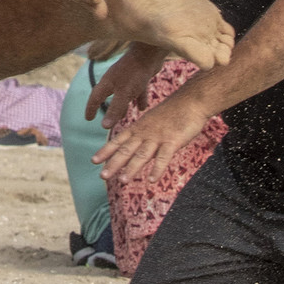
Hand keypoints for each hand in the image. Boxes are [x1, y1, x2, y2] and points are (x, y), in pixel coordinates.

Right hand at [86, 41, 166, 126]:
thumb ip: (115, 109)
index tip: (88, 118)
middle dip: (108, 108)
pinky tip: (142, 107)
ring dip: (123, 105)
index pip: (95, 98)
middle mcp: (115, 80)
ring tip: (124, 116)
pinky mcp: (139, 76)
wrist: (150, 54)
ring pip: (123, 95)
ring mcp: (127, 77)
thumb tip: (104, 126)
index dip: (91, 108)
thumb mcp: (124, 94)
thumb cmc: (134, 73)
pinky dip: (138, 99)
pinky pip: (137, 90)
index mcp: (107, 83)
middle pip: (108, 96)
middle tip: (106, 120)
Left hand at [93, 88, 208, 184]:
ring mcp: (158, 137)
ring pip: (142, 154)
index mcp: (138, 128)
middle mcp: (145, 133)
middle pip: (126, 149)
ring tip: (122, 181)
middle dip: (113, 163)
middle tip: (102, 176)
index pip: (118, 141)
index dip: (106, 151)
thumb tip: (135, 150)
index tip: (93, 161)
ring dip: (132, 168)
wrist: (191, 101)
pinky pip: (164, 157)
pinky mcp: (173, 141)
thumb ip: (143, 136)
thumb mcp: (152, 123)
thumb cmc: (172, 113)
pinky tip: (151, 181)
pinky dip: (157, 169)